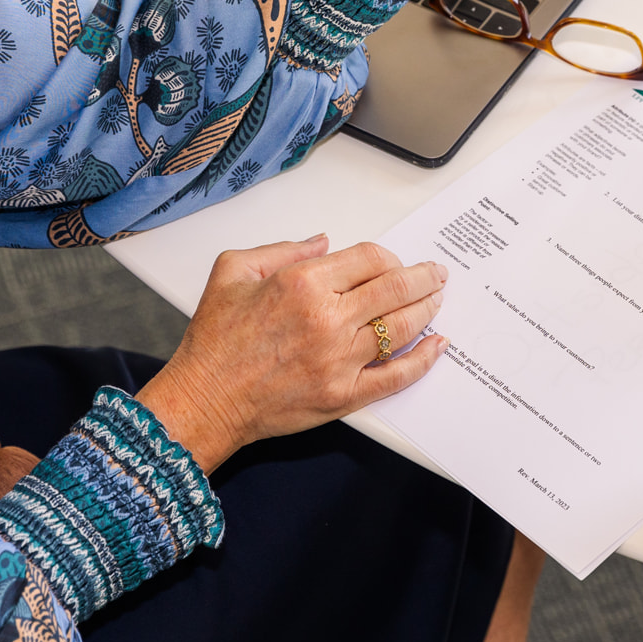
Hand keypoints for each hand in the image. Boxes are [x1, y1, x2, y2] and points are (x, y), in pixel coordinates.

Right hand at [136, 236, 448, 473]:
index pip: (369, 258)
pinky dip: (423, 359)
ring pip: (402, 327)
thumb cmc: (214, 340)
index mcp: (302, 283)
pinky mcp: (344, 395)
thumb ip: (282, 248)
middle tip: (436, 274)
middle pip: (395, 288)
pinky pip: (397, 376)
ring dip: (428, 309)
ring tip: (438, 300)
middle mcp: (327, 319)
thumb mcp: (233, 271)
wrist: (204, 400)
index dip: (390, 257)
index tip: (398, 261)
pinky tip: (437, 345)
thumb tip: (323, 241)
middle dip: (424, 278)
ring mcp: (339, 360)